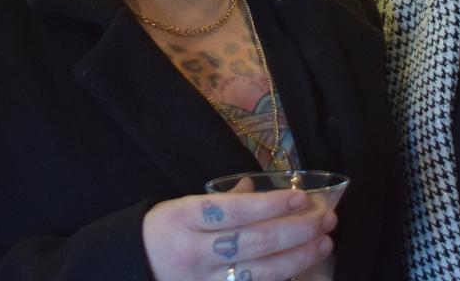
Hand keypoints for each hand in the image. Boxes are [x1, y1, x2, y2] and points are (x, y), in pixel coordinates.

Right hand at [144, 190, 334, 280]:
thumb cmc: (163, 231)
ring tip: (323, 244)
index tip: (302, 199)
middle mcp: (195, 253)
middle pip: (254, 243)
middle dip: (296, 231)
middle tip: (326, 219)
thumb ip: (222, 199)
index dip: (271, 205)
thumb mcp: (183, 206)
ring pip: (258, 273)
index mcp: (186, 219)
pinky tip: (300, 269)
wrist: (133, 267)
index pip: (236, 211)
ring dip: (297, 258)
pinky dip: (278, 280)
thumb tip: (257, 187)